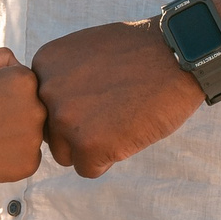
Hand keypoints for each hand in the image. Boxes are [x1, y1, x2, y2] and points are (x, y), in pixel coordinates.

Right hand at [0, 49, 45, 183]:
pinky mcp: (28, 164)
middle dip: (15, 111)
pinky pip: (28, 156)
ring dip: (16, 133)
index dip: (5, 90)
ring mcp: (34, 139)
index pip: (29, 83)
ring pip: (32, 133)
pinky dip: (13, 155)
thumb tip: (21, 64)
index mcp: (26, 80)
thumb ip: (4, 57)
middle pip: (35, 108)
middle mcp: (37, 108)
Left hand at [32, 20, 201, 177]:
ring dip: (91, 146)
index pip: (43, 105)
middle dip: (78, 129)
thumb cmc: (140, 51)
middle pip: (50, 132)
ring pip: (66, 154)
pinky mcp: (89, 145)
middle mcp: (46, 92)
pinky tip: (128, 133)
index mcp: (43, 64)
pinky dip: (109, 159)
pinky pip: (88, 169)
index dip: (72, 106)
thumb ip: (62, 75)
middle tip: (112, 111)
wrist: (177, 56)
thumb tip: (50, 105)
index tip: (99, 94)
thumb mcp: (86, 50)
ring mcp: (66, 119)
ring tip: (120, 121)